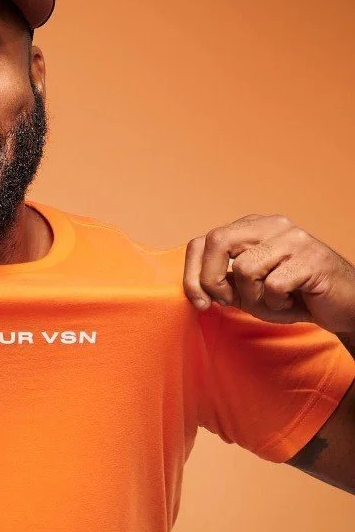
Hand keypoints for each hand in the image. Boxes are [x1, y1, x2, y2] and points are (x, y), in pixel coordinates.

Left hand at [183, 213, 354, 333]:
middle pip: (217, 242)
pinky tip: (292, 300)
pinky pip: (273, 285)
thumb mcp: (247, 291)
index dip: (192, 274)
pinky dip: (277, 303)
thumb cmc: (291, 296)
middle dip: (211, 280)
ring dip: (253, 297)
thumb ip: (222, 283)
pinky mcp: (311, 258)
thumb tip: (196, 288)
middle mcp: (271, 225)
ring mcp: (293, 238)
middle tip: (226, 301)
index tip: (199, 302)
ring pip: (245, 268)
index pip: (203, 241)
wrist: (342, 306)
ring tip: (272, 300)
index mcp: (251, 228)